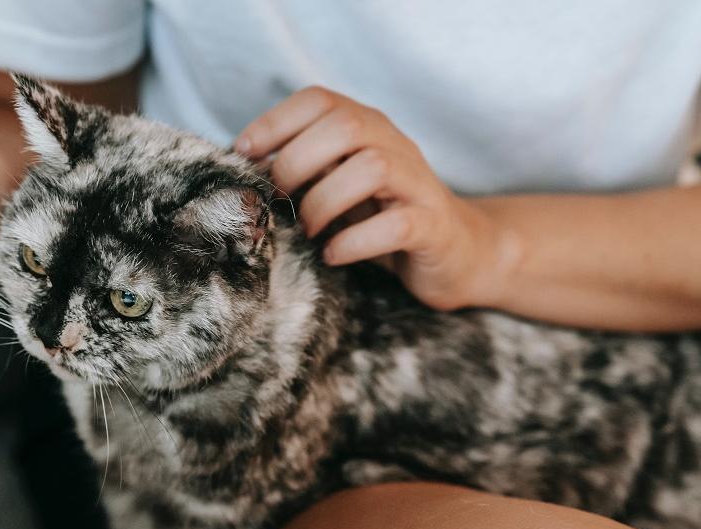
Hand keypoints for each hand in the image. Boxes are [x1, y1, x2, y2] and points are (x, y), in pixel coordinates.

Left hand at [235, 86, 509, 310]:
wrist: (457, 252)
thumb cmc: (382, 218)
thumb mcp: (337, 186)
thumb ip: (302, 171)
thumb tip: (243, 171)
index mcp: (367, 128)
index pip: (319, 99)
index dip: (275, 122)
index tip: (245, 156)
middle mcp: (394, 145)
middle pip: (344, 126)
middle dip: (297, 163)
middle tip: (280, 201)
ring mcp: (417, 184)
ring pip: (372, 168)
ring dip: (325, 203)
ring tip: (309, 231)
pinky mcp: (432, 225)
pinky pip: (396, 225)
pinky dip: (354, 241)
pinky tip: (333, 255)